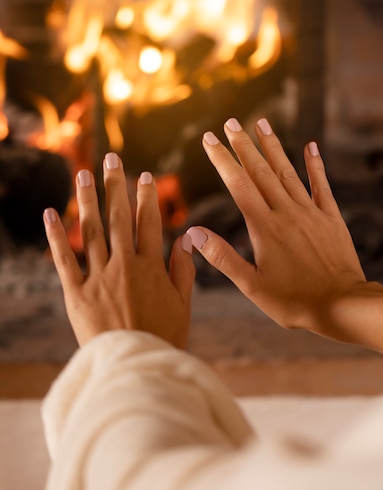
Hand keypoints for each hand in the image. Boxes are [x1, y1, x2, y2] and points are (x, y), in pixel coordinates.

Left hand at [43, 153, 194, 347]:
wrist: (134, 368)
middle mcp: (124, 264)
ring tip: (84, 173)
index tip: (144, 176)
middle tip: (112, 159)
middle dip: (116, 185)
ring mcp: (99, 277)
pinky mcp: (77, 293)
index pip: (149, 222)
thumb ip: (183, 270)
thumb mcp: (183, 305)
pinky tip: (51, 212)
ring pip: (91, 230)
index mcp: (151, 266)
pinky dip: (57, 235)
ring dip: (87, 199)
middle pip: (119, 217)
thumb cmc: (163, 338)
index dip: (146, 196)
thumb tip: (187, 238)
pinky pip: (65, 259)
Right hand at [186, 117, 381, 338]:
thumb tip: (193, 233)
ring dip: (273, 147)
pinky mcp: (330, 218)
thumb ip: (222, 257)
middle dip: (243, 145)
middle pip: (260, 171)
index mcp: (264, 227)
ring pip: (287, 172)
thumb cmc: (294, 301)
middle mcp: (286, 212)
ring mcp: (310, 213)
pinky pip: (321, 185)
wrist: (343, 306)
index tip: (209, 139)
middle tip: (230, 122)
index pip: (238, 185)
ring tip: (262, 123)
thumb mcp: (251, 285)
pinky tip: (310, 146)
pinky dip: (315, 165)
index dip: (222, 159)